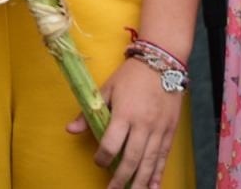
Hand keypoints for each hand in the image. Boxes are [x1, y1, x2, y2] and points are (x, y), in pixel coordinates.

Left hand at [66, 58, 179, 188]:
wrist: (162, 62)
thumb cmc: (131, 75)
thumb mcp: (107, 88)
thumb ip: (89, 112)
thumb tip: (70, 130)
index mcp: (124, 114)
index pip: (111, 144)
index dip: (103, 157)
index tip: (98, 162)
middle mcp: (143, 125)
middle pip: (131, 159)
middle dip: (121, 178)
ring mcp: (159, 130)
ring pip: (148, 162)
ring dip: (139, 182)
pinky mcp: (170, 131)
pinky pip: (163, 157)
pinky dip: (158, 173)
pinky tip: (153, 187)